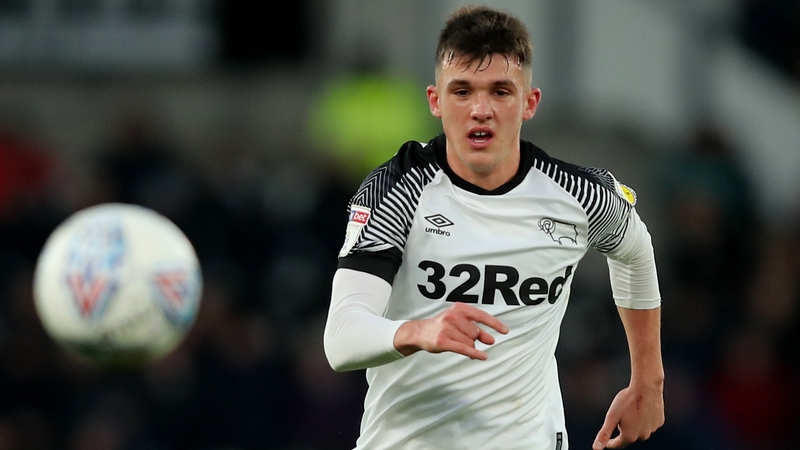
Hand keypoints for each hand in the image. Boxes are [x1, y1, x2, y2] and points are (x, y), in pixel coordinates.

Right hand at [393, 302, 508, 359]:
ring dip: (467, 346)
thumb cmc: (441, 326)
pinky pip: (464, 349)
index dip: (495, 324)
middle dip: (472, 338)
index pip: (481, 316)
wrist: (419, 332)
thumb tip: (491, 340)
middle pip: (475, 333)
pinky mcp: (443, 341)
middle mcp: (453, 316)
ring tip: (454, 341)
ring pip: (470, 342)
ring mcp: (447, 328)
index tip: (505, 331)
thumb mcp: (458, 322)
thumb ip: (476, 329)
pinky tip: (482, 357)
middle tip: (459, 336)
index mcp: (458, 308)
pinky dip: (475, 354)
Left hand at [592, 381, 663, 448]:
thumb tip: (596, 448)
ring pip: (639, 428)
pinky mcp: (659, 421)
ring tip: (632, 409)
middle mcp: (643, 436)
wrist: (646, 386)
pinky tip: (642, 408)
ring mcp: (652, 429)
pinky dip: (644, 418)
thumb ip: (604, 433)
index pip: (618, 444)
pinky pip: (649, 422)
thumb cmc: (627, 400)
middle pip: (629, 434)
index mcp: (629, 436)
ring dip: (634, 422)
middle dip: (624, 427)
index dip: (610, 442)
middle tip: (622, 412)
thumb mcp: (611, 416)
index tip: (606, 441)